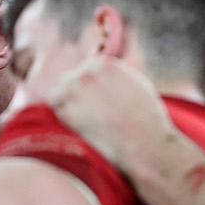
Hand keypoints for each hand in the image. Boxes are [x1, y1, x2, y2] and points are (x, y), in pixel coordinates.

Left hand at [45, 55, 175, 170]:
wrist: (143, 141)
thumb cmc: (146, 117)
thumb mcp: (136, 83)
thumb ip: (116, 74)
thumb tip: (103, 71)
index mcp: (105, 64)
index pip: (86, 68)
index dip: (88, 86)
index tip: (94, 99)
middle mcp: (88, 73)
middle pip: (69, 79)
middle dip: (74, 94)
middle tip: (87, 112)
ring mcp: (75, 91)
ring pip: (57, 93)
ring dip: (66, 105)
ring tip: (85, 120)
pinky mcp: (67, 111)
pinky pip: (57, 111)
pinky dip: (65, 118)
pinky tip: (82, 127)